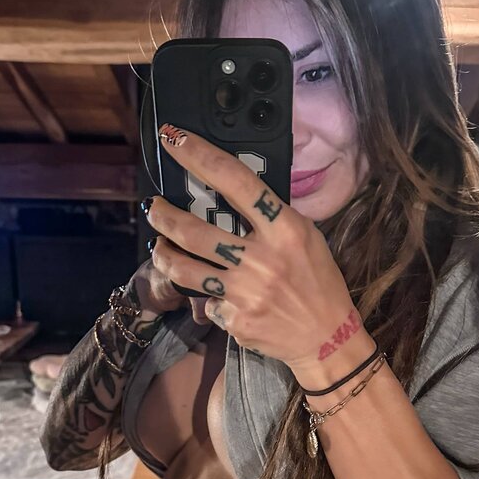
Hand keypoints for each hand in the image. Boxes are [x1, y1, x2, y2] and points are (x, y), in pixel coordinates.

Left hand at [146, 123, 359, 367]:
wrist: (326, 339)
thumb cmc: (318, 282)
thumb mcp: (306, 238)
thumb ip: (271, 218)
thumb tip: (232, 195)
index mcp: (285, 229)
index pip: (236, 181)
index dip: (199, 156)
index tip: (173, 139)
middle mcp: (262, 258)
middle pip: (194, 230)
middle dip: (163, 215)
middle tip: (152, 207)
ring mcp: (245, 292)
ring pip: (184, 267)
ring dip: (164, 254)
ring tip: (160, 246)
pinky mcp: (234, 320)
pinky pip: (207, 301)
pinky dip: (208, 296)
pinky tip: (216, 295)